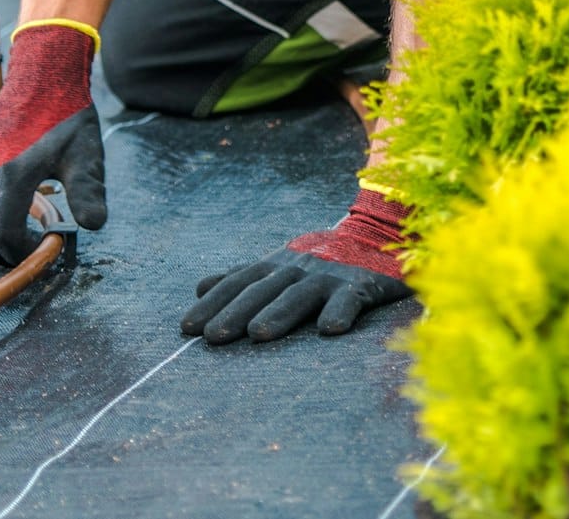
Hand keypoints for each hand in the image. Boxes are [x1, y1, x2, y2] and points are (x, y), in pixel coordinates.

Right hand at [0, 23, 107, 264]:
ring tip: (5, 240)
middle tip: (24, 254)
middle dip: (1, 252)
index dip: (20, 252)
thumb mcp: (85, 156)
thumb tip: (92, 226)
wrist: (42, 81)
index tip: (40, 250)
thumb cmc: (67, 119)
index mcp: (12, 176)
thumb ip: (88, 192)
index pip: (3, 234)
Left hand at [181, 188, 411, 342]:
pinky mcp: (363, 284)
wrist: (379, 231)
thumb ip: (244, 276)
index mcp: (277, 264)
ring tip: (258, 335)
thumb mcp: (280, 262)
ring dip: (279, 313)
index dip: (214, 303)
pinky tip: (330, 329)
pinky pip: (351, 298)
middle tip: (214, 337)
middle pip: (264, 290)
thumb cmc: (323, 257)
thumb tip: (200, 286)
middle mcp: (299, 267)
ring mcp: (331, 275)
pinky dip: (340, 310)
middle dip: (237, 312)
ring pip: (300, 293)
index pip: (239, 282)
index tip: (188, 327)